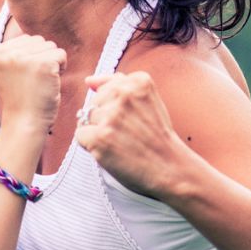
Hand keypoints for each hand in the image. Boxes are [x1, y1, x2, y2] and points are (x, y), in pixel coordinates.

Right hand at [0, 35, 66, 134]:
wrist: (23, 125)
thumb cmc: (19, 100)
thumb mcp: (7, 73)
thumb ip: (13, 53)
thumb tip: (35, 38)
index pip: (24, 40)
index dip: (31, 58)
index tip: (23, 79)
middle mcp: (4, 52)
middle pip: (37, 40)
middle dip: (42, 58)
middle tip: (34, 82)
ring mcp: (22, 58)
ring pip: (50, 46)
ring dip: (51, 63)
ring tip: (41, 83)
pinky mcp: (42, 64)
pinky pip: (61, 54)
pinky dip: (61, 68)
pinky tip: (50, 83)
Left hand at [75, 71, 186, 198]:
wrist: (170, 168)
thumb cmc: (157, 137)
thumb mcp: (147, 101)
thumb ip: (119, 84)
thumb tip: (89, 81)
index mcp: (138, 81)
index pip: (106, 88)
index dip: (116, 108)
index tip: (134, 120)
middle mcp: (124, 94)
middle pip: (94, 103)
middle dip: (104, 118)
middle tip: (128, 133)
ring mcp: (111, 116)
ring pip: (85, 118)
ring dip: (98, 132)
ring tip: (121, 142)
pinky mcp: (99, 137)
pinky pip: (80, 135)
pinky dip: (91, 146)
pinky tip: (111, 151)